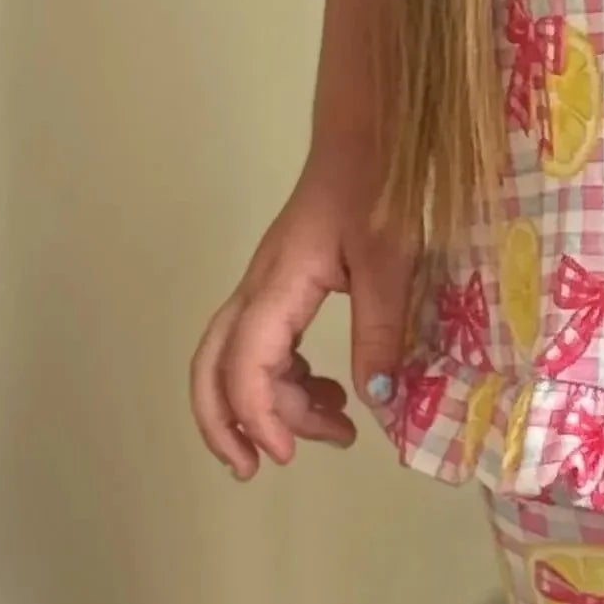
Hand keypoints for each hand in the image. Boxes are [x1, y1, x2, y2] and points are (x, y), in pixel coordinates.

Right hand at [189, 151, 417, 476]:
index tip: (283, 455)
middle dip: (225, 424)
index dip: (255, 416)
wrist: (368, 135)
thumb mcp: (391, 261)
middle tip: (259, 468)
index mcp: (279, 285)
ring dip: (271, 404)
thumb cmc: (379, 188)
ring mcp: (267, 287)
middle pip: (212, 365)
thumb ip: (380, 331)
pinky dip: (288, 379)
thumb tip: (374, 402)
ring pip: (238, 359)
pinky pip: (266, 345)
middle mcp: (259, 289)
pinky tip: (330, 392)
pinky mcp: (284, 286)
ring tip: (335, 431)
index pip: (244, 363)